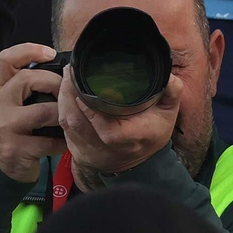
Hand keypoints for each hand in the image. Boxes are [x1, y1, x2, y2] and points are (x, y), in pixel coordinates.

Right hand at [0, 44, 67, 182]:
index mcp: (0, 90)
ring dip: (62, 116)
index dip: (29, 50)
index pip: (6, 59)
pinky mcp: (14, 149)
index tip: (51, 54)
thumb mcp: (17, 105)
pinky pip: (49, 141)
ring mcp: (3, 127)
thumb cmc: (17, 130)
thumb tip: (65, 71)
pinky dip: (62, 142)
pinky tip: (64, 142)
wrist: (2, 167)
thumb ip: (31, 87)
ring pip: (43, 112)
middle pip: (28, 80)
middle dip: (55, 84)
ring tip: (68, 120)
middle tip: (66, 95)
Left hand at [57, 65, 180, 188]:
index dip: (93, 114)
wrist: (137, 162)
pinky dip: (61, 108)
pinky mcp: (77, 151)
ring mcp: (90, 151)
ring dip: (63, 99)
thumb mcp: (168, 114)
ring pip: (68, 125)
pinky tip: (64, 92)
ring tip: (67, 75)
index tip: (86, 90)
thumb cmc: (151, 133)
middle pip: (80, 124)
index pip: (110, 132)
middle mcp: (108, 148)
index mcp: (133, 139)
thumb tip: (169, 77)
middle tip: (71, 69)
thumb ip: (171, 94)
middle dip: (71, 95)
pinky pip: (63, 129)